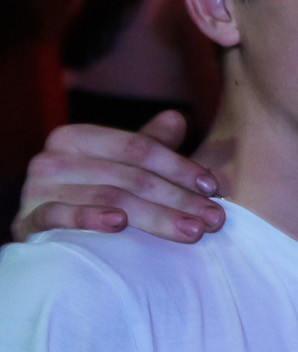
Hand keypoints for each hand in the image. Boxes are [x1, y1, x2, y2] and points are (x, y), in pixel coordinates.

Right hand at [12, 112, 223, 243]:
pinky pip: (60, 216)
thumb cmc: (92, 195)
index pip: (138, 148)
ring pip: (108, 198)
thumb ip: (147, 145)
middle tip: (214, 219)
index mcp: (77, 138)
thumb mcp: (120, 168)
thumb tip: (177, 117)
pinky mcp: (29, 220)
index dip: (179, 166)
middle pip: (129, 177)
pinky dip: (90, 218)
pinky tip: (119, 224)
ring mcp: (38, 189)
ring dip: (155, 216)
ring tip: (192, 231)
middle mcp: (53, 158)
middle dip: (178, 199)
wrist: (45, 234)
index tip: (214, 188)